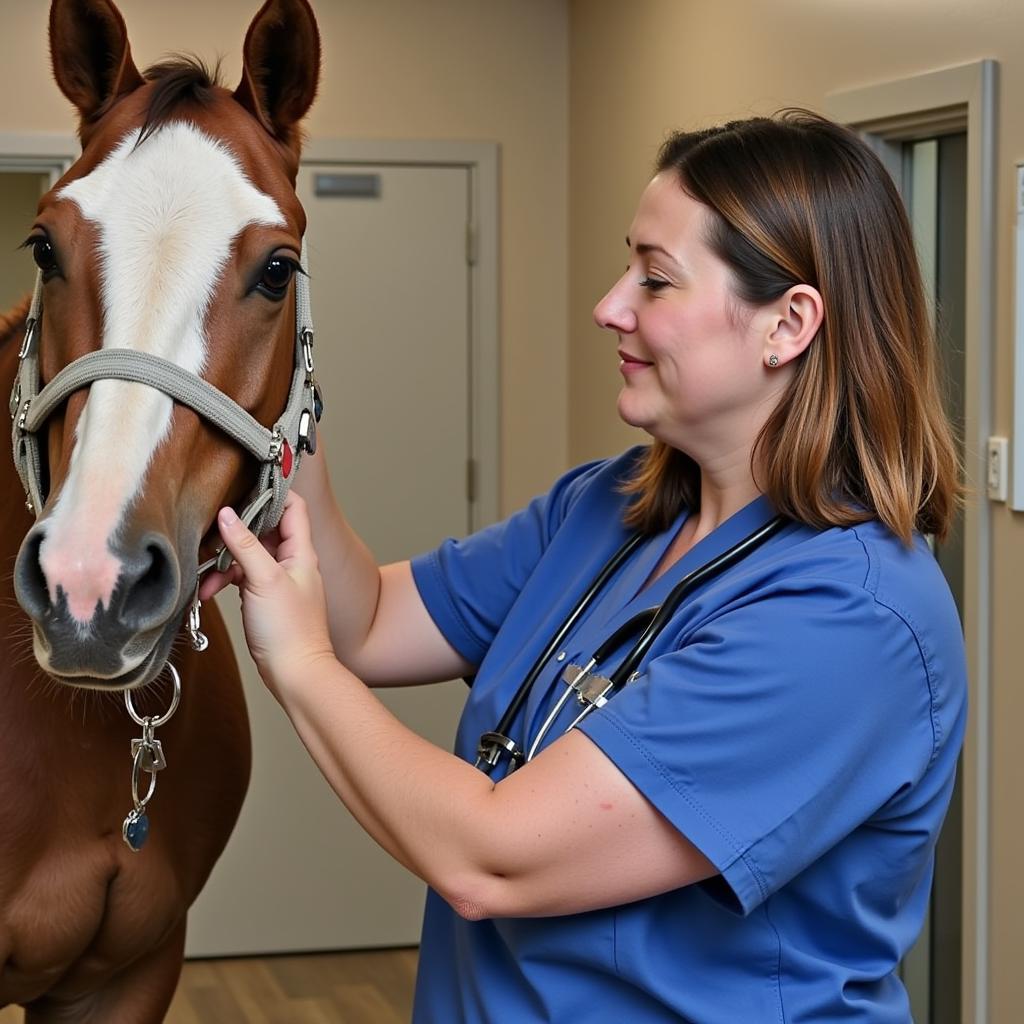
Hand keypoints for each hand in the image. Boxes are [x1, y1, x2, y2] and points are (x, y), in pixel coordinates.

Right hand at [215, 492, 335, 695]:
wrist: (295, 673)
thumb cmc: (289, 629)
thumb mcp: (264, 580)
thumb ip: (245, 545)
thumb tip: (227, 514)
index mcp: (301, 551)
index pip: (293, 506)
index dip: (273, 492)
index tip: (245, 484)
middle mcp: (292, 561)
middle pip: (263, 529)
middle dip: (236, 530)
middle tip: (213, 531)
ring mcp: (278, 579)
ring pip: (248, 554)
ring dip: (225, 560)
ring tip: (208, 575)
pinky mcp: (264, 597)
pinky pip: (242, 576)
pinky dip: (225, 579)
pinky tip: (209, 591)